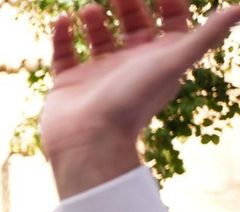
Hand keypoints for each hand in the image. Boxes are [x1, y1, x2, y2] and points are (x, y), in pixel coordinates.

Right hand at [40, 0, 239, 196]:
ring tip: (88, 10)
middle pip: (133, 25)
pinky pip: (64, 53)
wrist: (89, 139)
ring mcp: (97, 73)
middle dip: (127, 6)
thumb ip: (208, 35)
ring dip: (93, 20)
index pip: (171, 24)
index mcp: (158, 61)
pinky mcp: (68, 82)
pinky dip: (62, 36)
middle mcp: (129, 65)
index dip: (170, 3)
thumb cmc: (133, 100)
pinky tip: (63, 21)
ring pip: (98, 37)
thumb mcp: (174, 62)